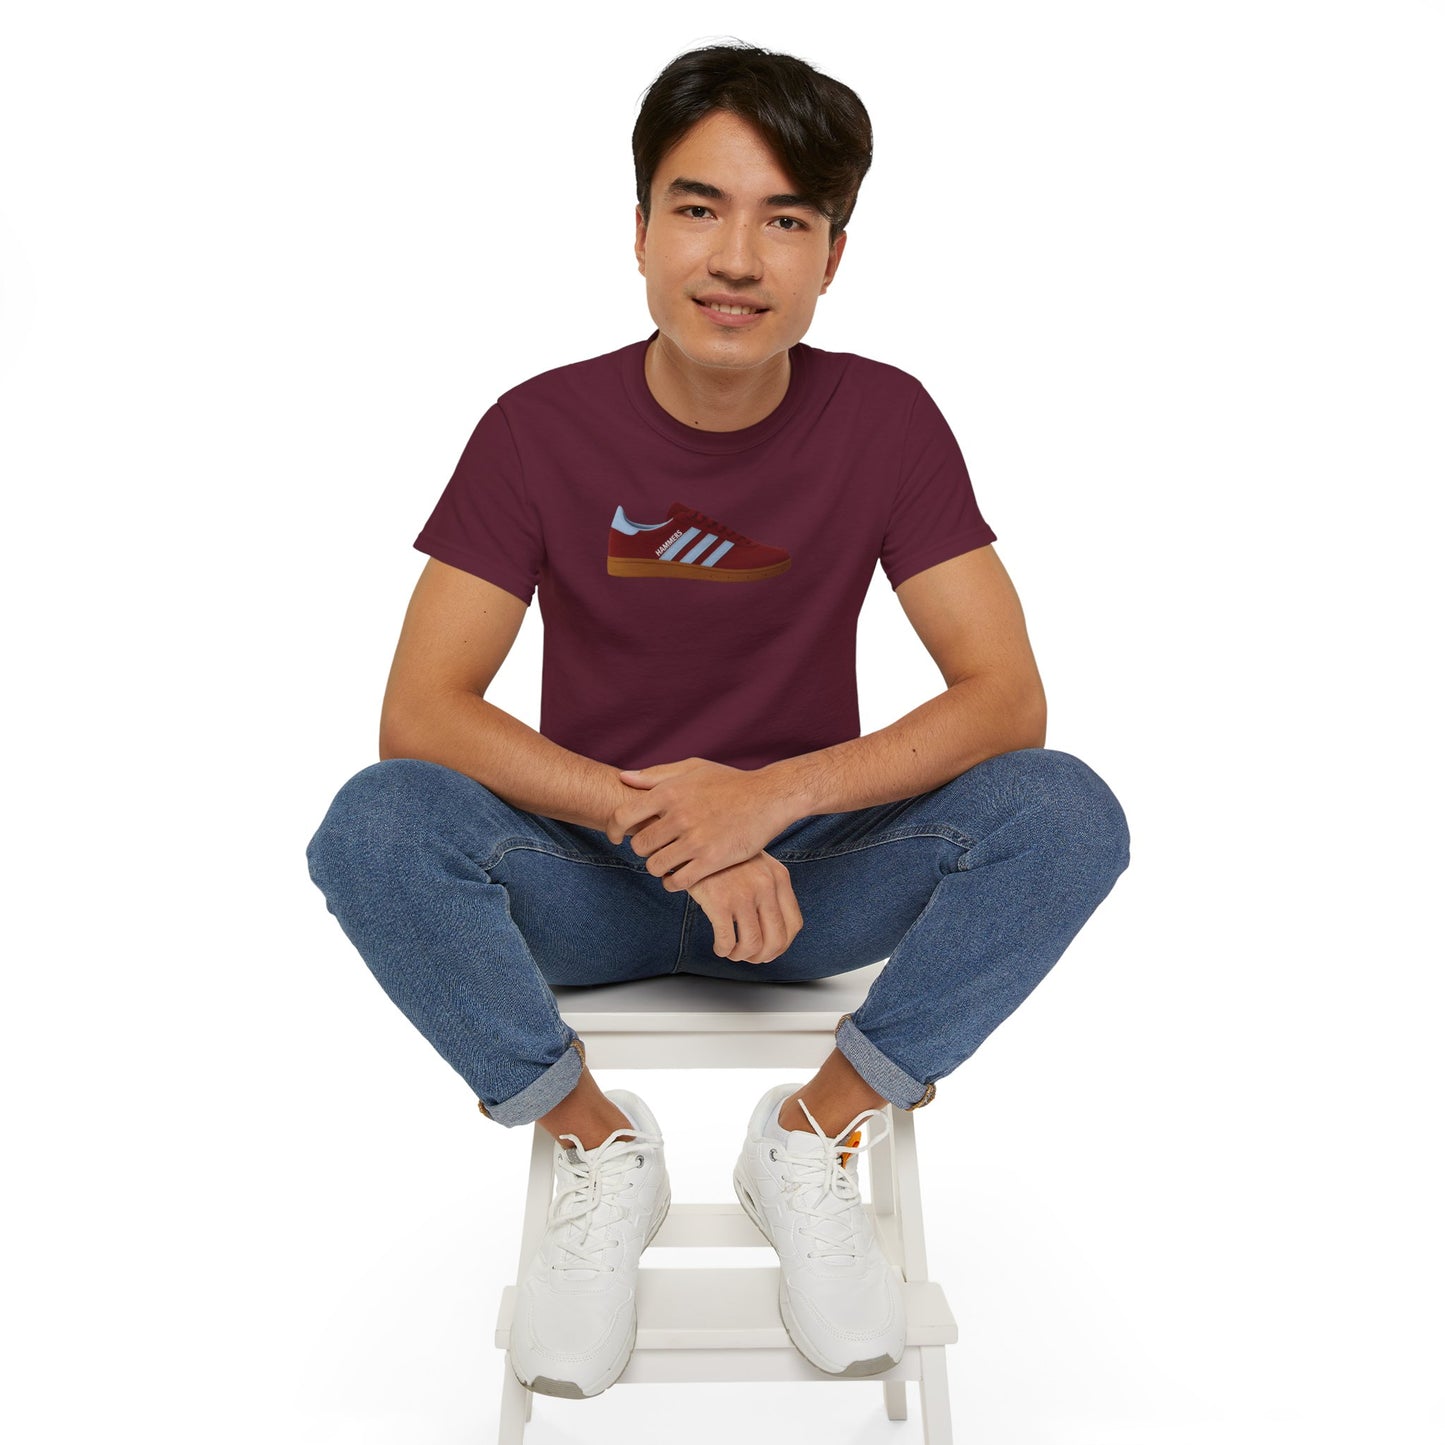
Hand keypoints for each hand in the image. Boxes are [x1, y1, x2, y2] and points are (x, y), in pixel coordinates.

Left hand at [605, 757, 797, 890]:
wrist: (768, 797)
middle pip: (639, 845)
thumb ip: (656, 775)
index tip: (615, 837)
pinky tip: (679, 877)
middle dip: (642, 850)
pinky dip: (672, 883)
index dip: (612, 829)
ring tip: (668, 863)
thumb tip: (623, 778)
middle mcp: (679, 816)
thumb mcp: (693, 769)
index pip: (622, 816)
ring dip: (657, 868)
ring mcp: (695, 840)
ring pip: (655, 866)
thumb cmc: (730, 782)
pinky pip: (677, 881)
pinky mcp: (711, 860)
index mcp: (670, 792)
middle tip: (654, 849)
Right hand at [687, 849, 803, 965]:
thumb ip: (770, 891)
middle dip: (763, 956)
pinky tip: (719, 946)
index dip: (783, 945)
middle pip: (777, 940)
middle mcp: (766, 886)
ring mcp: (743, 894)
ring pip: (752, 945)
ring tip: (732, 951)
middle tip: (750, 957)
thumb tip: (774, 932)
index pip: (794, 924)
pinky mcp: (719, 901)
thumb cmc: (725, 858)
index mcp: (779, 877)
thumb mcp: (758, 865)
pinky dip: (724, 950)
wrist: (696, 841)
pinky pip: (727, 941)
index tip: (770, 950)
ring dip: (741, 956)